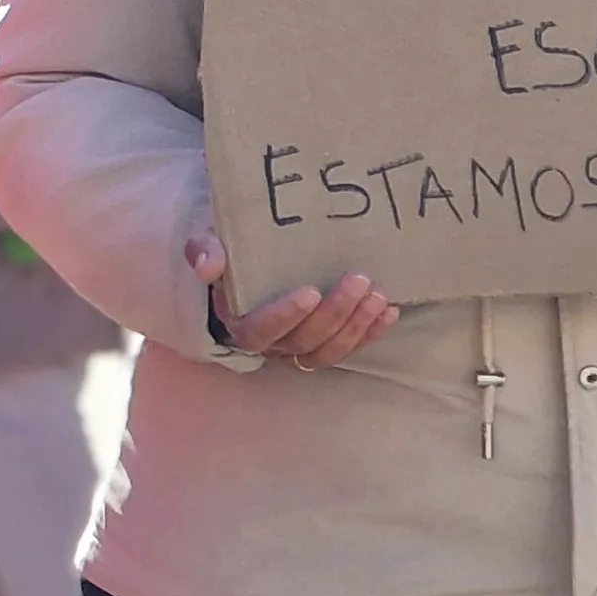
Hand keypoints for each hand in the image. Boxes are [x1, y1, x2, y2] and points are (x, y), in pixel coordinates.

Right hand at [191, 233, 398, 368]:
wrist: (247, 268)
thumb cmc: (233, 254)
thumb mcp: (212, 244)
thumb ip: (205, 249)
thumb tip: (208, 264)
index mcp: (241, 323)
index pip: (261, 330)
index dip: (286, 316)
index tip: (310, 292)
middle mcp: (272, 344)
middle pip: (304, 341)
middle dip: (335, 313)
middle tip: (359, 280)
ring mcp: (300, 347)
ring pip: (329, 351)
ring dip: (356, 326)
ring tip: (378, 296)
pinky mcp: (326, 344)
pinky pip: (350, 348)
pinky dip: (371, 333)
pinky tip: (390, 311)